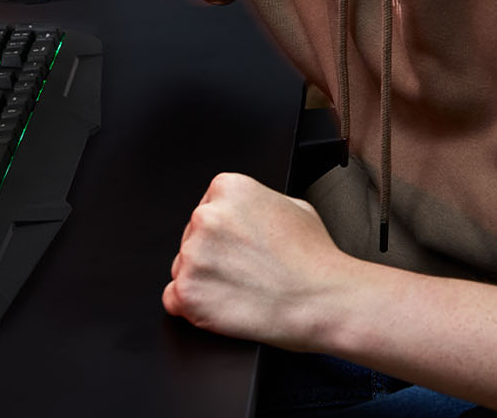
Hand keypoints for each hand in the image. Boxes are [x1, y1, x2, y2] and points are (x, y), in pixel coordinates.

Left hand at [162, 172, 350, 349]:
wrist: (323, 301)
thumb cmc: (315, 260)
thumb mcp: (295, 206)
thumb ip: (258, 202)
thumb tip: (244, 211)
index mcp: (228, 189)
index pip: (207, 210)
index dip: (224, 235)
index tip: (239, 248)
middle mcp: (206, 216)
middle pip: (191, 239)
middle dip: (212, 257)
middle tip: (245, 272)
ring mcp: (193, 255)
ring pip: (182, 268)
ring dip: (204, 282)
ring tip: (242, 290)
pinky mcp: (187, 292)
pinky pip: (173, 300)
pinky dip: (194, 308)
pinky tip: (224, 306)